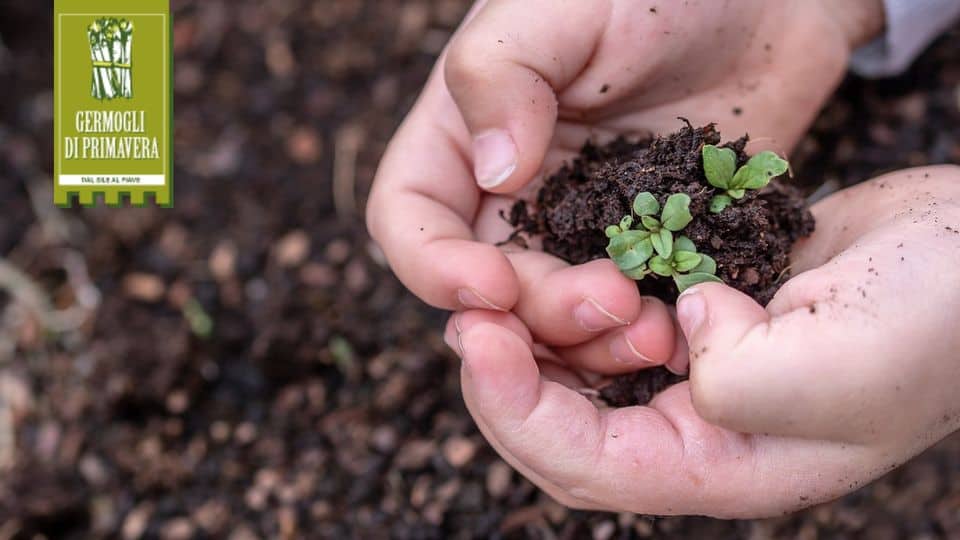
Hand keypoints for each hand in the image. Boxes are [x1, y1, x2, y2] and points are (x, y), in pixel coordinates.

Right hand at [367, 0, 882, 353]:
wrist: (767, 0)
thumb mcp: (562, 6)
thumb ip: (502, 74)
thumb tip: (494, 174)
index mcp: (466, 135)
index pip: (409, 218)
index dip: (433, 266)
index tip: (491, 287)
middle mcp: (515, 193)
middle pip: (489, 287)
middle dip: (535, 312)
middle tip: (608, 301)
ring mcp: (583, 228)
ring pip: (556, 318)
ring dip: (591, 341)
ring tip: (653, 330)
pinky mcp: (648, 250)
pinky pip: (630, 312)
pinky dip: (646, 334)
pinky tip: (684, 328)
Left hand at [444, 166, 959, 516]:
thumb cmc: (935, 321)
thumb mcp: (838, 367)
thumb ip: (738, 377)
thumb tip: (680, 331)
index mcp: (726, 466)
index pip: (587, 465)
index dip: (517, 410)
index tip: (477, 340)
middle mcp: (701, 429)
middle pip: (566, 427)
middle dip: (506, 378)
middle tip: (467, 314)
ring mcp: (699, 371)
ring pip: (583, 373)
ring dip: (538, 336)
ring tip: (500, 288)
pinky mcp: (703, 315)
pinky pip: (617, 320)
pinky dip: (579, 299)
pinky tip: (558, 267)